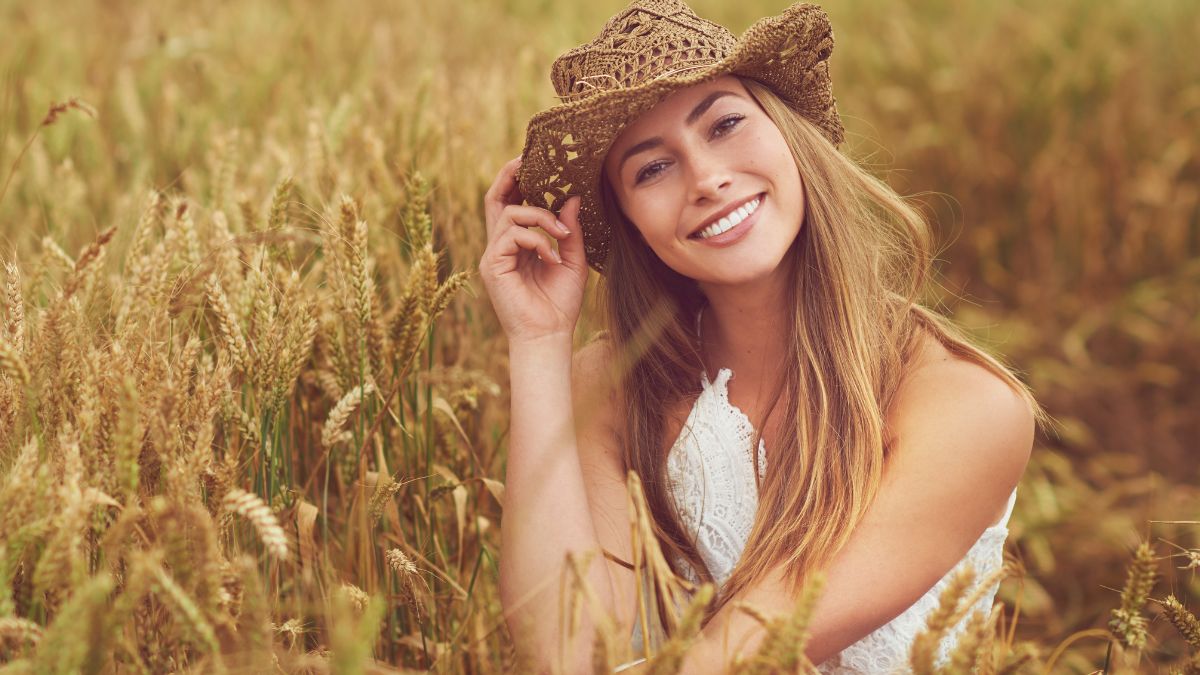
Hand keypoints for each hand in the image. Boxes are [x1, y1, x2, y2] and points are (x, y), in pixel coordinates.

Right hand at [478, 156, 587, 343]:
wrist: (549, 336)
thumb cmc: (560, 304)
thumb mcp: (573, 260)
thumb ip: (570, 230)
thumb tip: (572, 198)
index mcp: (517, 244)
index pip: (511, 203)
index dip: (518, 180)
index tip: (536, 162)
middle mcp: (500, 246)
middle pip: (495, 198)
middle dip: (509, 175)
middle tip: (527, 159)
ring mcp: (493, 255)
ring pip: (510, 214)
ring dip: (541, 217)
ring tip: (562, 236)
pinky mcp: (493, 265)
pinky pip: (511, 235)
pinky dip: (537, 241)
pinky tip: (552, 258)